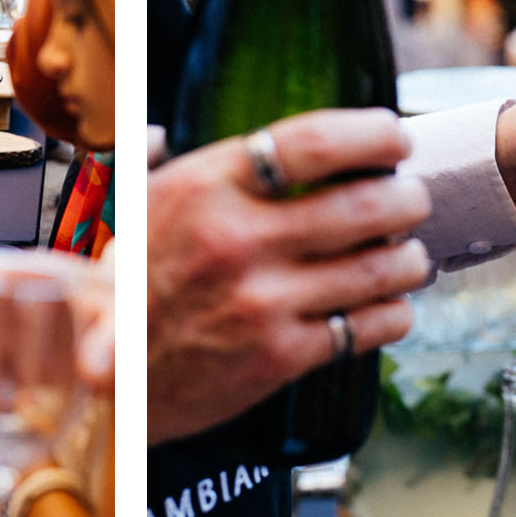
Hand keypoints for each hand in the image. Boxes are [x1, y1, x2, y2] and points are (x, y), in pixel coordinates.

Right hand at [148, 109, 432, 443]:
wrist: (103, 385)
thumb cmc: (119, 290)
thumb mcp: (130, 208)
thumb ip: (153, 162)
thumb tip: (157, 132)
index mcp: (207, 188)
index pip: (314, 143)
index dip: (372, 136)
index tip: (396, 139)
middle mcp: (239, 239)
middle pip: (365, 204)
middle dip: (407, 199)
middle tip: (413, 198)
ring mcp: (263, 301)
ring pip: (379, 268)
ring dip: (409, 257)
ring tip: (408, 253)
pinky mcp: (280, 357)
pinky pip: (366, 328)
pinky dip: (392, 313)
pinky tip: (390, 305)